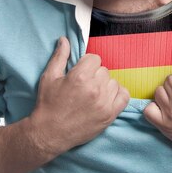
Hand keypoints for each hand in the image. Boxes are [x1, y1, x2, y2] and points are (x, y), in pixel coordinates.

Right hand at [31, 36, 129, 154]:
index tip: (80, 73)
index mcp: (80, 76)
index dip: (86, 64)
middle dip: (94, 75)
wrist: (49, 133)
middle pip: (104, 70)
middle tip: (83, 86)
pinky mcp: (109, 115)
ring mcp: (104, 103)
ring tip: (92, 94)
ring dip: (104, 86)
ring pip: (113, 82)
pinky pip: (124, 96)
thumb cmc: (48, 104)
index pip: (95, 58)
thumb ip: (60, 56)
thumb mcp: (49, 77)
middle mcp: (94, 88)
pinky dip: (117, 95)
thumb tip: (64, 39)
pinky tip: (106, 98)